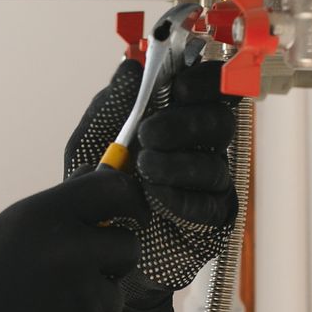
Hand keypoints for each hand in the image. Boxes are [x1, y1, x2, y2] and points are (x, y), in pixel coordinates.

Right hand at [0, 170, 148, 311]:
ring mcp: (82, 298)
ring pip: (115, 295)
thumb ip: (46, 219)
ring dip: (92, 305)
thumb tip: (92, 201)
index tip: (130, 213)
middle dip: (112, 260)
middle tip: (80, 275)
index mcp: (40, 218)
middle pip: (127, 245)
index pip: (113, 189)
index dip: (128, 200)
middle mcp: (67, 252)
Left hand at [62, 50, 240, 311]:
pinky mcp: (212, 219)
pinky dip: (185, 198)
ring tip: (143, 169)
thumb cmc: (95, 187)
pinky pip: (212, 204)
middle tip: (149, 134)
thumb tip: (131, 68)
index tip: (178, 87)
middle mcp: (199, 146)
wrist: (92, 244)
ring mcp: (209, 182)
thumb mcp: (91, 140)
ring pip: (216, 163)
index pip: (209, 87)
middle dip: (185, 123)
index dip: (204, 81)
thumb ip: (111, 104)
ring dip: (178, 163)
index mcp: (176, 116)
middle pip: (221, 120)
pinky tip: (159, 198)